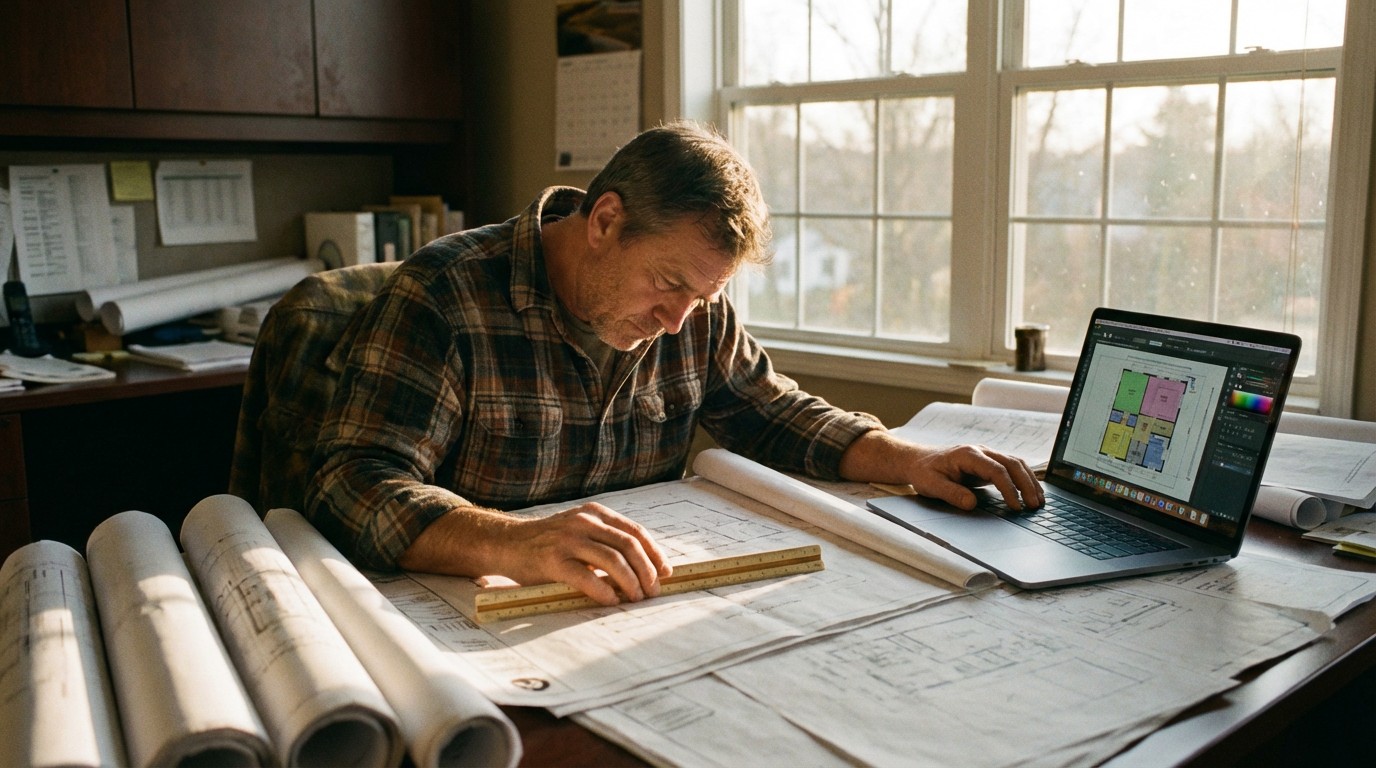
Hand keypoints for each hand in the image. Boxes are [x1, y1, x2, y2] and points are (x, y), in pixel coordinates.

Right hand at [399, 500, 672, 605]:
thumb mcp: (579, 531)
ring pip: (612, 559)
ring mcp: (567, 540)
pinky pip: (585, 576)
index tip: (666, 572)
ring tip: (636, 597)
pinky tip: (611, 601)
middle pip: (628, 545)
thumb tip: (644, 568)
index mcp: (594, 514)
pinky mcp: (552, 560)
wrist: (506, 543)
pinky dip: (602, 591)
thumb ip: (605, 541)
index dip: (655, 553)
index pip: (635, 531)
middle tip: (653, 590)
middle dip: (647, 570)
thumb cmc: (548, 543)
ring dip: (630, 582)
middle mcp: (583, 522)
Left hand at [900, 443, 1043, 510]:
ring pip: (1016, 463)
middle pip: (1012, 463)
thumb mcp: (931, 484)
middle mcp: (981, 451)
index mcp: (968, 455)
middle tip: (1035, 505)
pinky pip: (1012, 468)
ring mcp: (986, 455)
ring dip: (1029, 481)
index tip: (1015, 506)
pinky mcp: (988, 463)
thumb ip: (951, 493)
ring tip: (1039, 501)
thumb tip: (971, 504)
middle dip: (1026, 484)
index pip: (996, 470)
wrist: (917, 460)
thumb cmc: (924, 472)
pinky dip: (1024, 479)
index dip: (1008, 488)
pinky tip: (1031, 492)